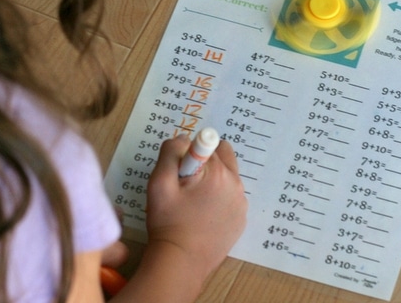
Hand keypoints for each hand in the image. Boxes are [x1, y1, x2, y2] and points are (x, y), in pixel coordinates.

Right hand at [144, 135, 247, 279]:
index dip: (191, 154)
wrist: (180, 262)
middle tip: (185, 186)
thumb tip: (184, 139)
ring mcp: (241, 204)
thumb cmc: (168, 222)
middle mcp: (236, 184)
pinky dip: (218, 199)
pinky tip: (202, 215)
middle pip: (222, 157)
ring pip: (227, 177)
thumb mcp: (159, 182)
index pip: (209, 143)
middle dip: (205, 164)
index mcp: (218, 172)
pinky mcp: (240, 220)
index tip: (182, 171)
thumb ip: (172, 152)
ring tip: (192, 203)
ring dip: (212, 181)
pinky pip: (230, 197)